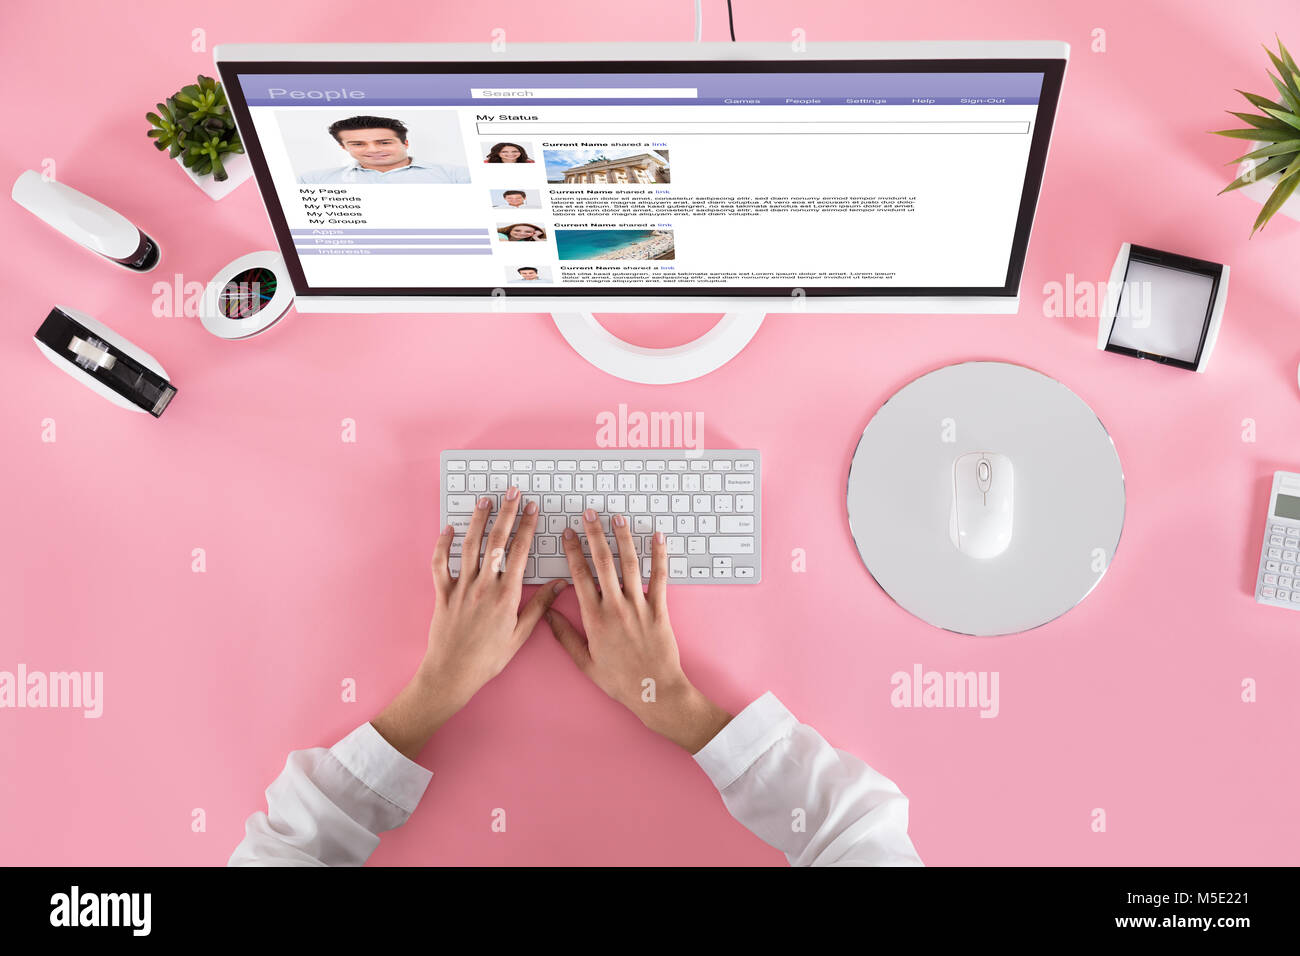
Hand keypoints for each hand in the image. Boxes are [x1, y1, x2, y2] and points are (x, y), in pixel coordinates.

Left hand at [372, 488, 565, 759]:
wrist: (453, 673)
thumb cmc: (488, 658)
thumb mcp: (520, 634)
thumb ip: (540, 606)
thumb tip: (560, 584)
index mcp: (506, 596)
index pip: (520, 552)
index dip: (527, 527)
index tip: (532, 508)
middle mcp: (484, 586)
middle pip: (496, 541)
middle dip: (506, 514)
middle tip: (512, 492)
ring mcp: (461, 588)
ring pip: (469, 546)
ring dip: (477, 520)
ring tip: (485, 501)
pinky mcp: (443, 593)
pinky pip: (440, 563)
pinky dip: (443, 544)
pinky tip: (449, 529)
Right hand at [545, 509, 731, 752]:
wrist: (654, 692)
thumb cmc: (619, 681)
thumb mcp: (585, 662)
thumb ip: (565, 636)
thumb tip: (548, 613)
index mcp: (595, 619)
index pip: (580, 577)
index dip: (572, 552)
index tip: (567, 533)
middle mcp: (616, 608)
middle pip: (603, 563)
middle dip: (594, 536)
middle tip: (589, 514)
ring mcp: (639, 607)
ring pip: (630, 565)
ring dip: (623, 539)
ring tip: (617, 518)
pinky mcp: (659, 610)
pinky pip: (660, 578)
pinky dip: (659, 556)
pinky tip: (658, 537)